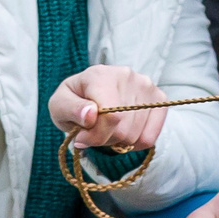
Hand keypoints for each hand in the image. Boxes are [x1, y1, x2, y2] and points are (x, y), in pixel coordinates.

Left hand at [51, 65, 166, 152]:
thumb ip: (70, 109)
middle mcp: (128, 76)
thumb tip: (90, 114)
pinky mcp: (159, 99)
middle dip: (105, 139)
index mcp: (100, 74)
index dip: (96, 136)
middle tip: (94, 133)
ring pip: (136, 136)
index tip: (82, 138)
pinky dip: (135, 143)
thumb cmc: (73, 102)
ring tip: (107, 129)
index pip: (111, 116)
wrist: (90, 94)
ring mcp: (147, 86)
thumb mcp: (59, 106)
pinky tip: (123, 132)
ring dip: (118, 141)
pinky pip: (150, 137)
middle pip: (123, 129)